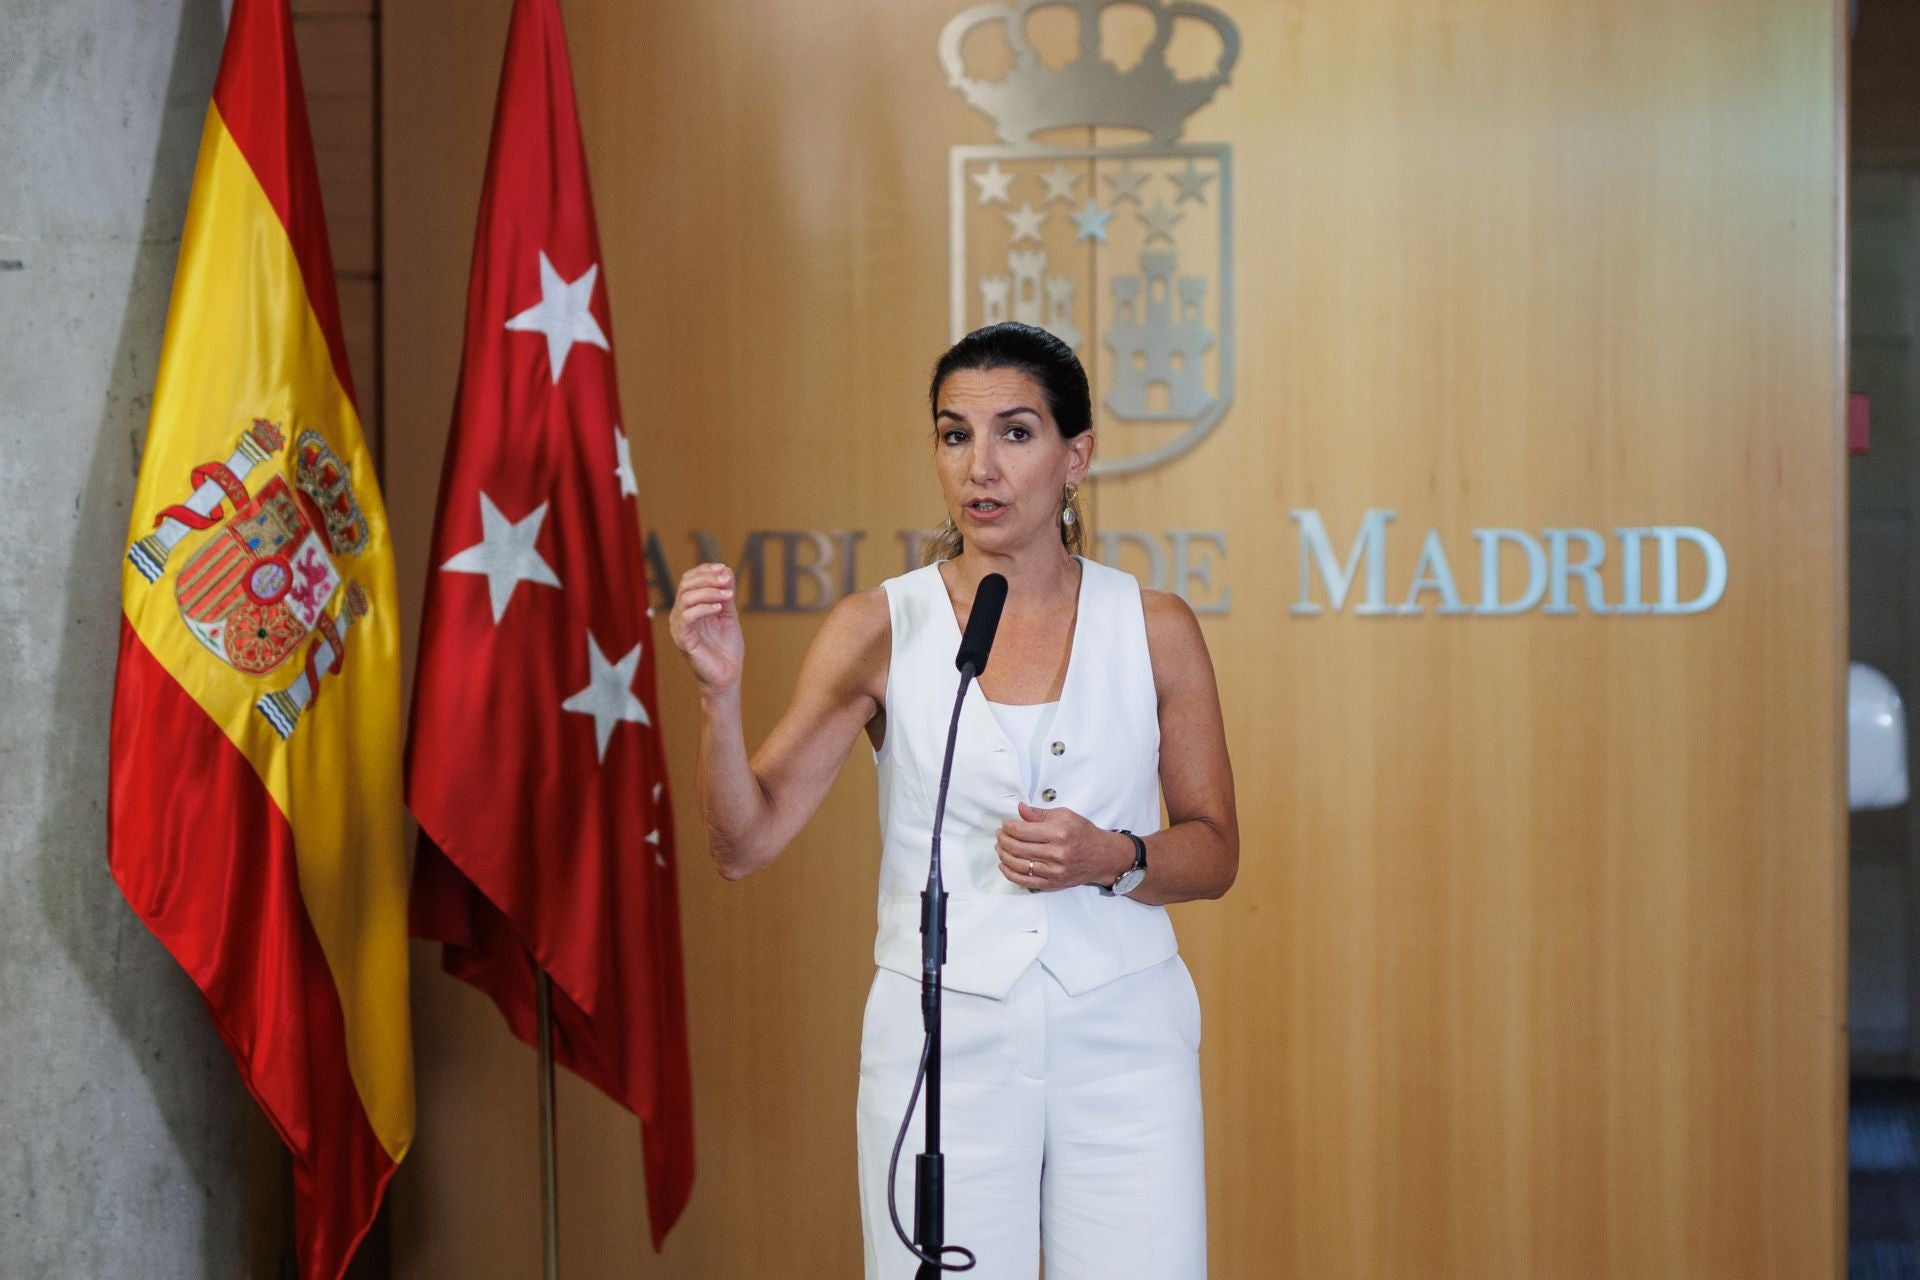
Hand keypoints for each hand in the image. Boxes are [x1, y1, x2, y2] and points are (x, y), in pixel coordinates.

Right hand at [668, 563, 744, 696]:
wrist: (727, 675)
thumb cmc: (726, 648)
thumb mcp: (729, 615)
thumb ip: (726, 595)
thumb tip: (726, 570)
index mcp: (689, 607)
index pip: (689, 580)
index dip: (704, 570)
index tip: (723, 568)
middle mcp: (680, 615)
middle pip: (686, 584)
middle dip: (708, 578)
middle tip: (726, 580)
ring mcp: (679, 627)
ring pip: (686, 597)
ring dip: (709, 591)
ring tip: (728, 595)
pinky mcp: (683, 639)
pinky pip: (688, 616)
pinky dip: (704, 607)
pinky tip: (719, 608)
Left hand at [996, 802, 1133, 892]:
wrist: (1102, 857)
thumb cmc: (1083, 834)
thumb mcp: (1065, 815)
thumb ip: (1040, 814)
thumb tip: (1020, 809)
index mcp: (1059, 833)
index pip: (1023, 831)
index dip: (1008, 827)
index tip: (1005, 824)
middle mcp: (1056, 853)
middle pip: (1017, 848)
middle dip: (1003, 840)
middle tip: (1000, 834)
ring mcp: (1054, 871)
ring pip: (1018, 865)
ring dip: (1003, 855)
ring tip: (1000, 847)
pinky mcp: (1052, 883)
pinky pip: (1024, 881)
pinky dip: (1010, 873)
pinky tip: (1004, 864)